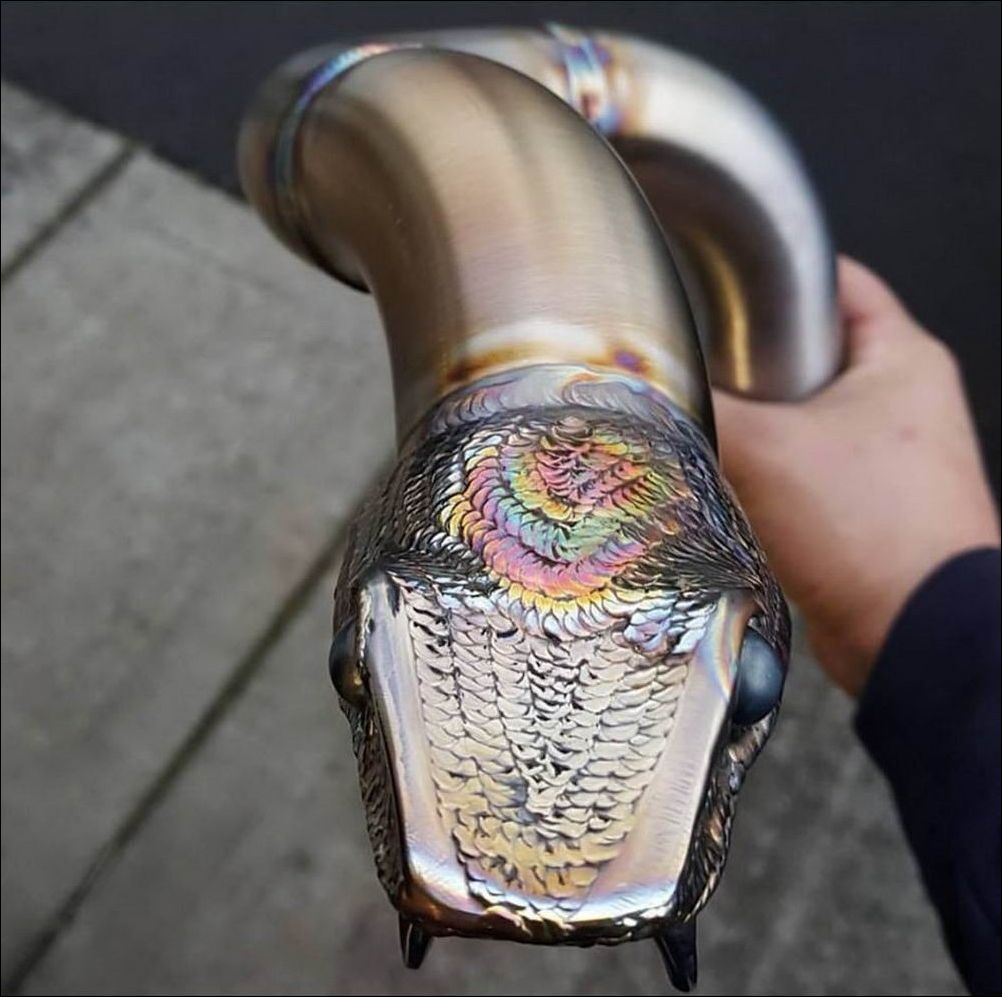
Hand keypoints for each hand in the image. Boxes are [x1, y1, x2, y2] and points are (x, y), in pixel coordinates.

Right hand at [714, 257, 998, 695]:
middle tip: (692, 363)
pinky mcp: (865, 507)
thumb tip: (640, 386)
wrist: (916, 634)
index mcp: (902, 358)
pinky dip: (767, 472)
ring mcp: (887, 457)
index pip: (838, 281)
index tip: (718, 279)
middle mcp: (903, 401)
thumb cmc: (869, 525)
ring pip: (802, 417)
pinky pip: (804, 469)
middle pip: (809, 352)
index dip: (776, 273)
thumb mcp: (768, 450)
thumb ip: (700, 408)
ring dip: (754, 423)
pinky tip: (723, 480)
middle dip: (749, 358)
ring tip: (697, 423)